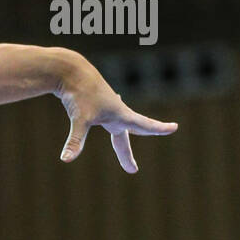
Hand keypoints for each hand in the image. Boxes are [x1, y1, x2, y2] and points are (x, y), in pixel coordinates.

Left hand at [55, 51, 177, 172]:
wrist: (69, 70)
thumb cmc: (78, 93)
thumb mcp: (79, 119)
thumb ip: (75, 141)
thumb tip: (65, 160)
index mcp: (120, 114)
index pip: (144, 125)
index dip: (159, 128)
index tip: (174, 127)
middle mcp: (115, 111)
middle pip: (128, 133)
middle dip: (127, 153)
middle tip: (132, 169)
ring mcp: (104, 106)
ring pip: (116, 126)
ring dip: (120, 137)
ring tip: (121, 145)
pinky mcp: (93, 102)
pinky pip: (103, 117)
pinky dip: (108, 124)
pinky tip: (106, 117)